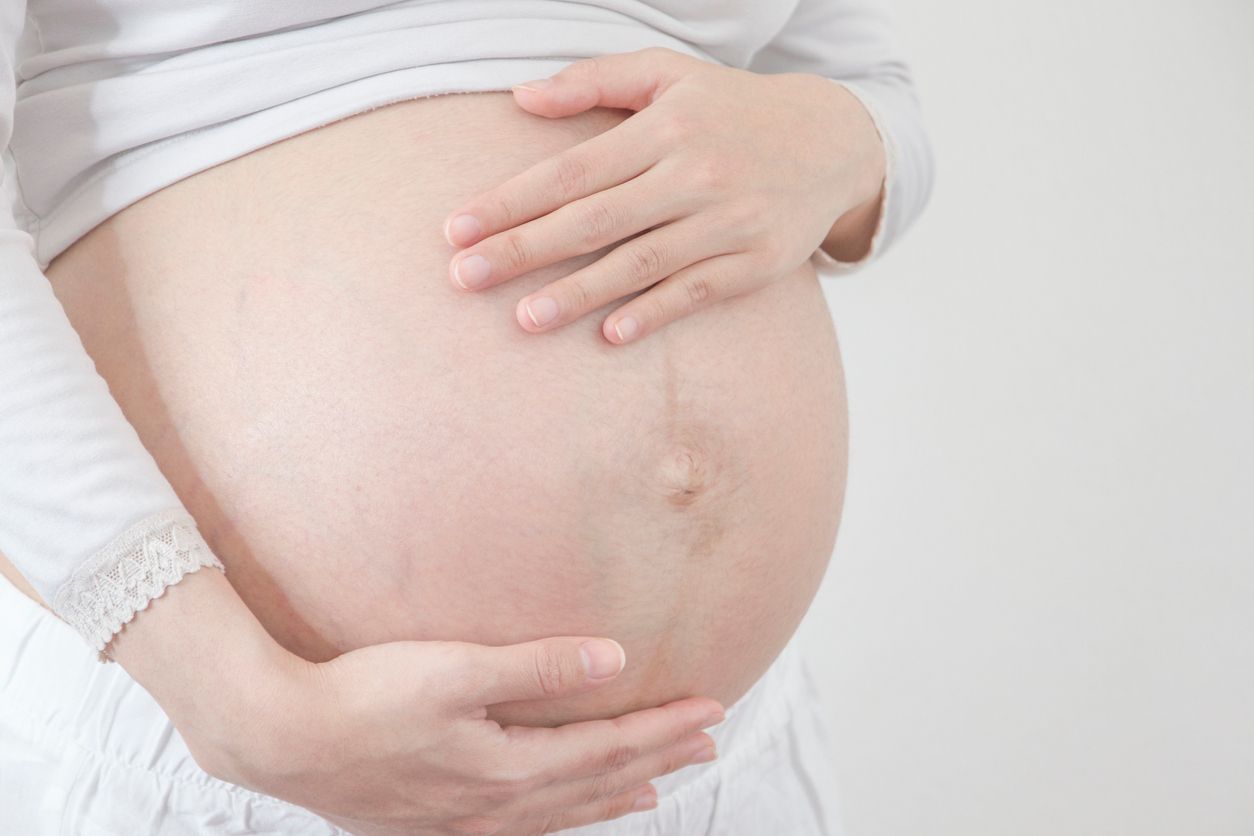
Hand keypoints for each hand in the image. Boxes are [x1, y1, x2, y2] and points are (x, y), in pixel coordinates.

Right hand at [217, 637, 722, 834]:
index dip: (662, 729)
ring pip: (563, 814)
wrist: (281, 738)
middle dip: (656, 761)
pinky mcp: (438, 822)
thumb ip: (539, 667)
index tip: (710, 709)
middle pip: (597, 785)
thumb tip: (614, 658)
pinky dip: (563, 816)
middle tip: (706, 744)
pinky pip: (525, 827)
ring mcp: (466, 823)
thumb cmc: (363, 699)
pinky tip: (563, 811)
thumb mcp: (456, 671)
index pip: (607, 748)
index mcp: (507, 770)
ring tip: (654, 788)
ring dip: (614, 795)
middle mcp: (495, 808)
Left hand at [442, 46, 885, 343]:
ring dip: (578, 293)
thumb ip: (595, 82)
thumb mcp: (670, 75)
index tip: (456, 229)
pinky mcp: (757, 263)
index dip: (511, 201)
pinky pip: (697, 292)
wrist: (833, 141)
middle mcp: (695, 174)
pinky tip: (610, 335)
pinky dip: (654, 313)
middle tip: (463, 277)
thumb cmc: (733, 109)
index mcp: (665, 128)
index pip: (572, 171)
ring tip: (522, 318)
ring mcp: (728, 222)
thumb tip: (520, 99)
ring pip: (640, 262)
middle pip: (594, 219)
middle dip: (524, 250)